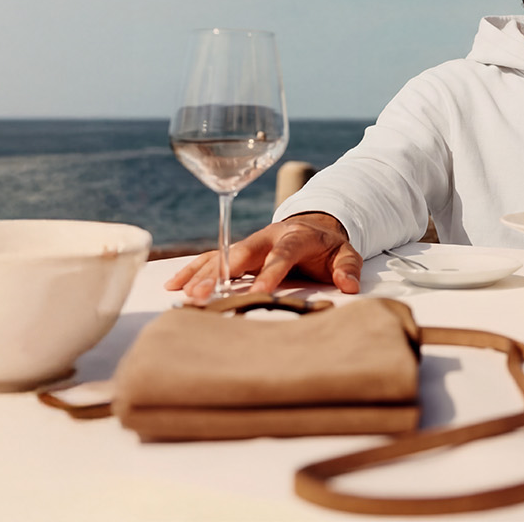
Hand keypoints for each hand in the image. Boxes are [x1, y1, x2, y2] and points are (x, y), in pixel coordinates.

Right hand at [165, 212, 363, 299]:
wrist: (311, 227)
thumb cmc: (327, 247)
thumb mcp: (346, 253)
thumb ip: (348, 267)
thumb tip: (349, 285)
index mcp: (295, 236)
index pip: (282, 253)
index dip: (270, 271)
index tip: (259, 291)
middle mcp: (266, 237)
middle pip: (241, 253)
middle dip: (221, 274)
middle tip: (204, 295)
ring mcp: (249, 244)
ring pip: (221, 256)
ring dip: (202, 275)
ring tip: (186, 296)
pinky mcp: (236, 252)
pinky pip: (211, 259)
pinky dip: (192, 271)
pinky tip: (174, 286)